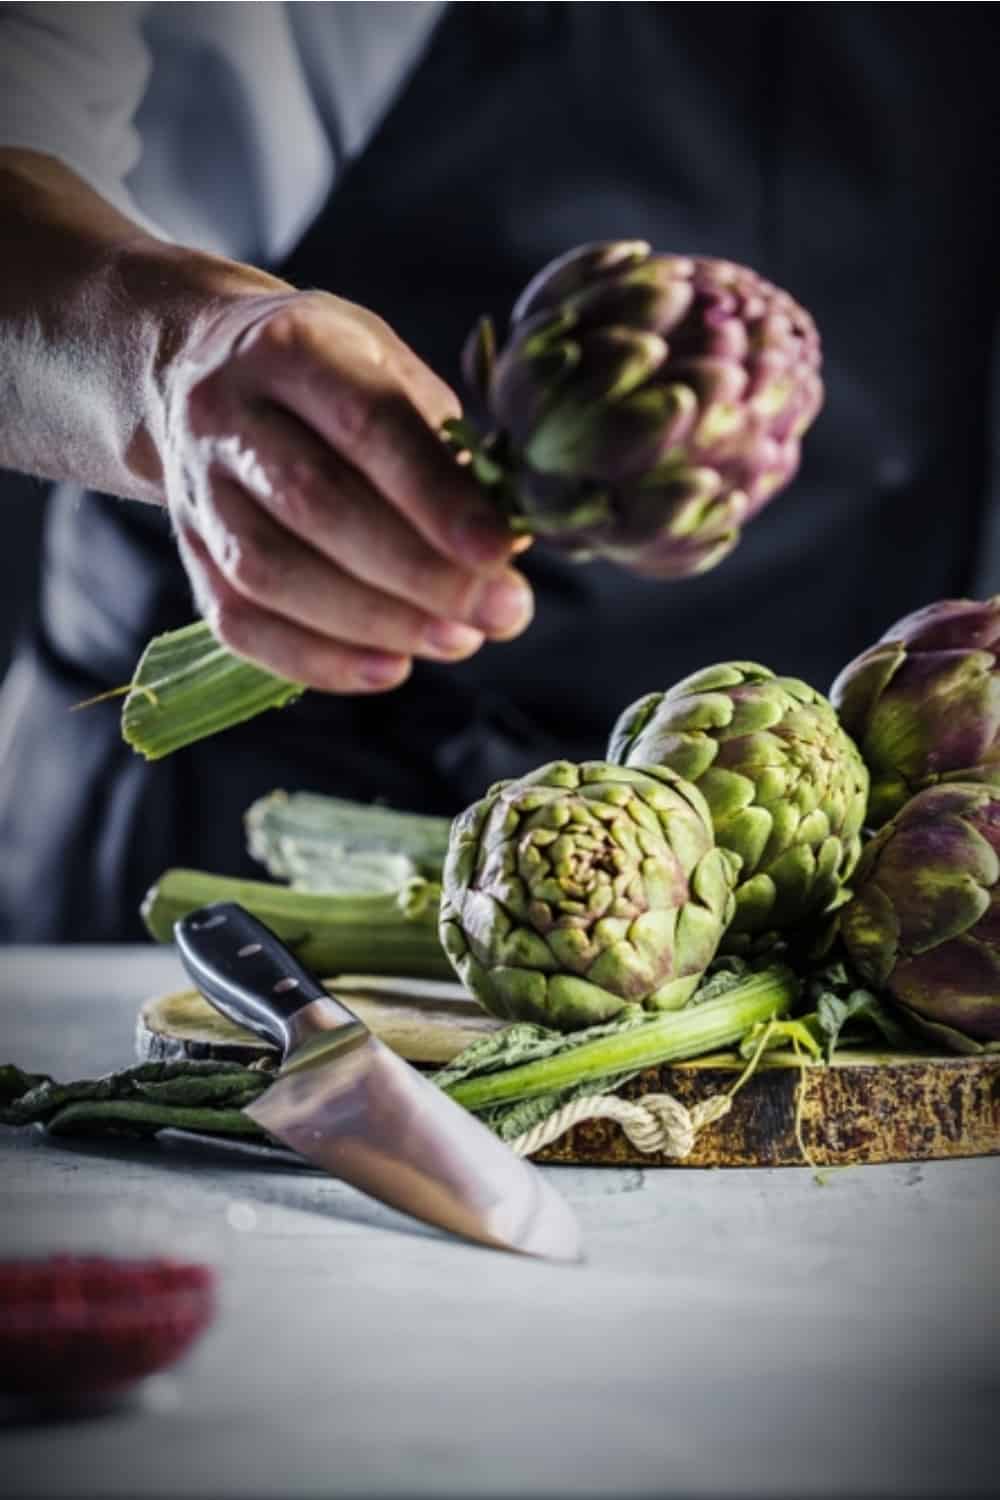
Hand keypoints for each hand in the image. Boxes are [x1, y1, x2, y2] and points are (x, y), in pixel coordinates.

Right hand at [159, 289, 533, 691]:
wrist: (197, 372)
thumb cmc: (329, 377)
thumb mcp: (390, 368)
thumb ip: (443, 448)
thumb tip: (509, 543)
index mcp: (293, 348)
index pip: (367, 425)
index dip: (437, 498)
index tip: (501, 552)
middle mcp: (227, 412)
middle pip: (316, 504)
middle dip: (419, 572)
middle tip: (500, 612)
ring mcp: (197, 488)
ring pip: (270, 572)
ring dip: (373, 622)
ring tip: (456, 641)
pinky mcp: (188, 552)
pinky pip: (239, 622)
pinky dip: (316, 659)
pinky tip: (388, 669)